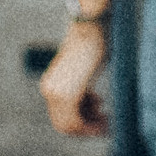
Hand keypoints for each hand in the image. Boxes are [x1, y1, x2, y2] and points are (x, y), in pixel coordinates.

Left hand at [41, 19, 110, 138]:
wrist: (89, 29)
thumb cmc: (91, 44)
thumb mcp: (83, 70)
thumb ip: (81, 89)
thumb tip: (89, 106)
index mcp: (51, 84)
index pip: (61, 116)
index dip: (80, 123)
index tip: (99, 117)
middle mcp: (49, 91)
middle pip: (64, 124)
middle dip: (85, 127)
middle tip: (104, 122)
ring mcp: (56, 94)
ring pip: (70, 126)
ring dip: (89, 127)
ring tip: (106, 119)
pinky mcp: (67, 94)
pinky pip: (76, 121)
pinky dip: (90, 125)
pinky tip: (105, 119)